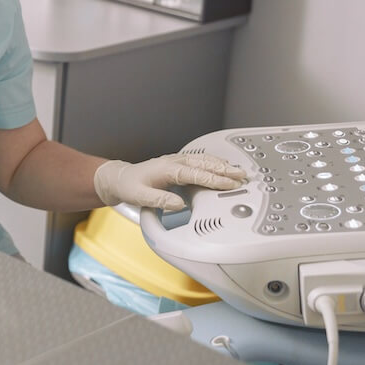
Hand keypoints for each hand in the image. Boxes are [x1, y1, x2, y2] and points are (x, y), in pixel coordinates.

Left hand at [93, 153, 244, 210]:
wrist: (120, 178)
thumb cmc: (129, 187)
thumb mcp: (140, 197)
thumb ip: (160, 200)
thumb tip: (179, 204)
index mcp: (168, 169)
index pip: (197, 174)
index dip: (215, 180)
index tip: (230, 184)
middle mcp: (174, 162)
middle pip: (204, 164)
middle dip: (225, 170)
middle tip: (243, 175)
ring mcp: (176, 161)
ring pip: (203, 160)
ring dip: (222, 164)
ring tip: (239, 170)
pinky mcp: (177, 163)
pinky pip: (199, 161)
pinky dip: (213, 162)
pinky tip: (222, 165)